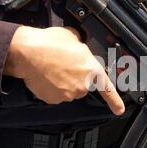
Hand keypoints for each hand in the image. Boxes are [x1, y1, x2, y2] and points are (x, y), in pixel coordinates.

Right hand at [4, 26, 124, 114]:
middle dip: (75, 77)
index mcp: (91, 70)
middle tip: (63, 64)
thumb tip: (79, 49)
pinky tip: (46, 76)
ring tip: (52, 68)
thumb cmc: (49, 43)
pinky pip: (55, 95)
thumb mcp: (73, 37)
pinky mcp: (54, 99)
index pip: (107, 89)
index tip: (119, 110)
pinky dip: (51, 88)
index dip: (115, 101)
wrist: (27, 52)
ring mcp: (68, 94)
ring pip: (69, 91)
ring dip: (63, 82)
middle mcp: (82, 85)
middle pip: (82, 85)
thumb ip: (82, 48)